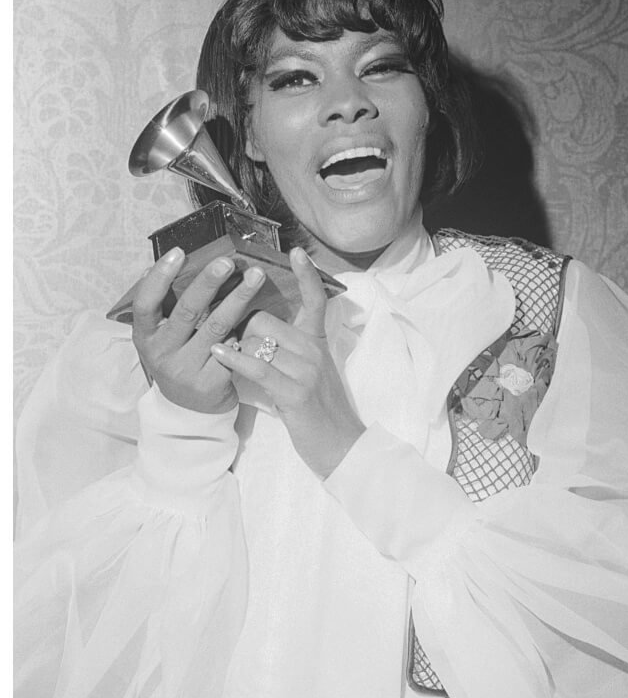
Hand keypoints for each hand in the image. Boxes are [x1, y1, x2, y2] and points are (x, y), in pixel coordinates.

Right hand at [131, 248, 266, 413]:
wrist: (190, 408)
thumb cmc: (179, 358)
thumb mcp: (163, 336)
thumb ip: (164, 307)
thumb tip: (159, 265)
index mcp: (145, 337)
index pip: (146, 303)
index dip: (160, 277)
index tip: (178, 252)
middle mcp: (161, 353)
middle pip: (187, 312)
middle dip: (209, 283)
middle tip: (228, 261)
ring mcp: (186, 369)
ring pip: (216, 327)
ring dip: (238, 298)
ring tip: (256, 276)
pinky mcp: (212, 382)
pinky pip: (233, 348)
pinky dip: (246, 328)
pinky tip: (261, 312)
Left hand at [210, 247, 364, 477]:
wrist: (341, 446)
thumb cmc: (319, 411)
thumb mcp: (310, 374)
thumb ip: (291, 350)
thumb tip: (256, 331)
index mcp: (318, 344)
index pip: (315, 301)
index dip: (306, 276)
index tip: (296, 251)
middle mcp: (314, 351)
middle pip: (266, 319)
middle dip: (239, 327)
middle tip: (222, 338)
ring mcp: (306, 370)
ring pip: (258, 340)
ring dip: (232, 346)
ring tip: (216, 352)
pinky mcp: (294, 392)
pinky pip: (257, 367)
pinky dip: (234, 359)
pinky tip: (217, 355)